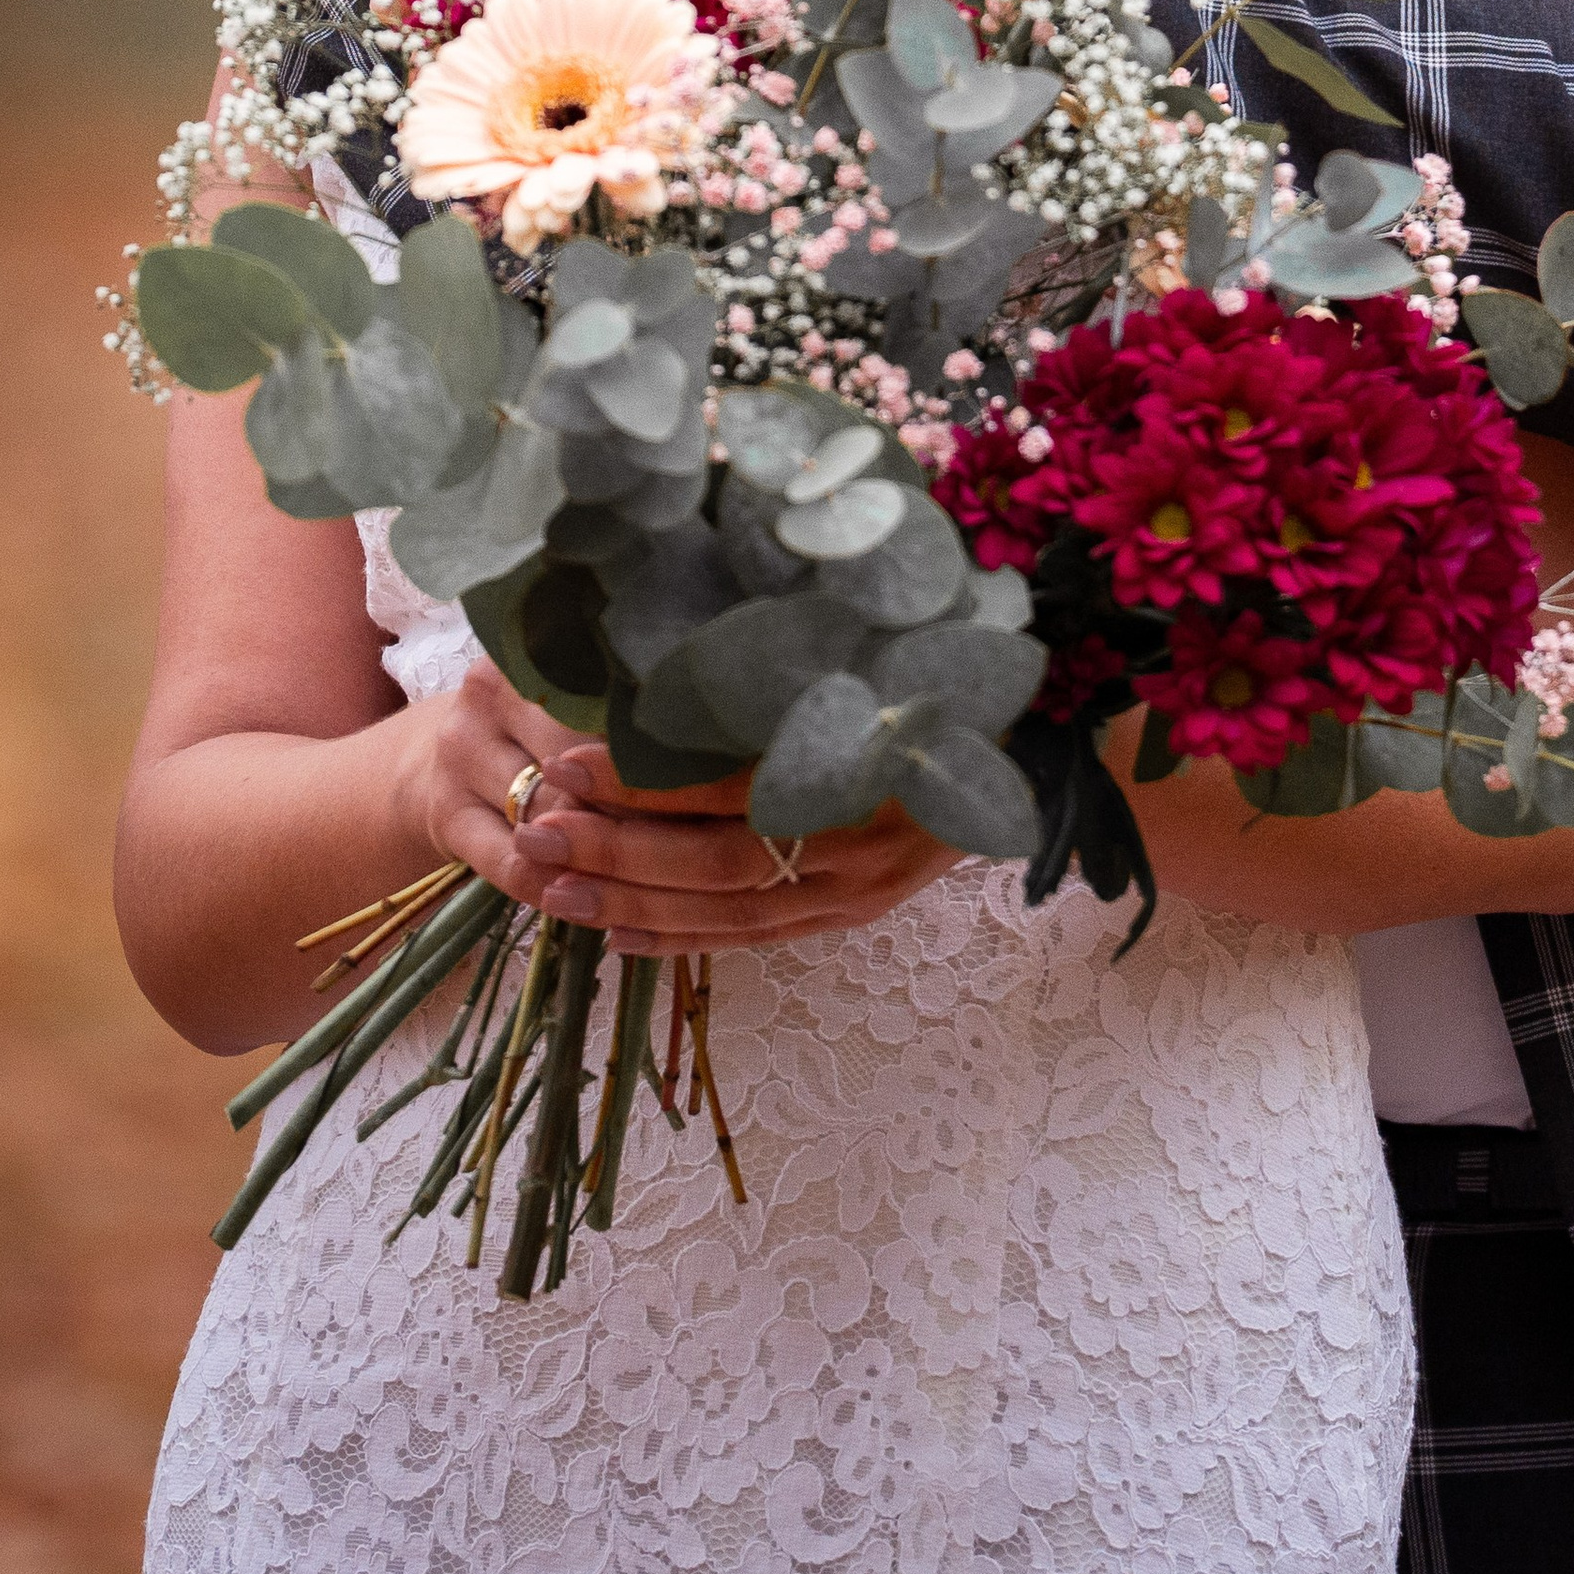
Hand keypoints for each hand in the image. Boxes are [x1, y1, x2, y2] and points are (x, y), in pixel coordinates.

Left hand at [414, 670, 961, 949]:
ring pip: (730, 912)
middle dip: (616, 851)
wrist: (1040, 735)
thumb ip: (783, 656)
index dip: (644, 781)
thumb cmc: (942, 667)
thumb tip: (675, 633)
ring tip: (551, 889)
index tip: (563, 759)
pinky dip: (683, 940)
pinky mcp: (857, 914)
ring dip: (633, 904)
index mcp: (866, 758)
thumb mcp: (873, 644)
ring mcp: (864, 887)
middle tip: (534, 830)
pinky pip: (757, 940)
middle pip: (720, 862)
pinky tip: (618, 937)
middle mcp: (865, 837)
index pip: (732, 786)